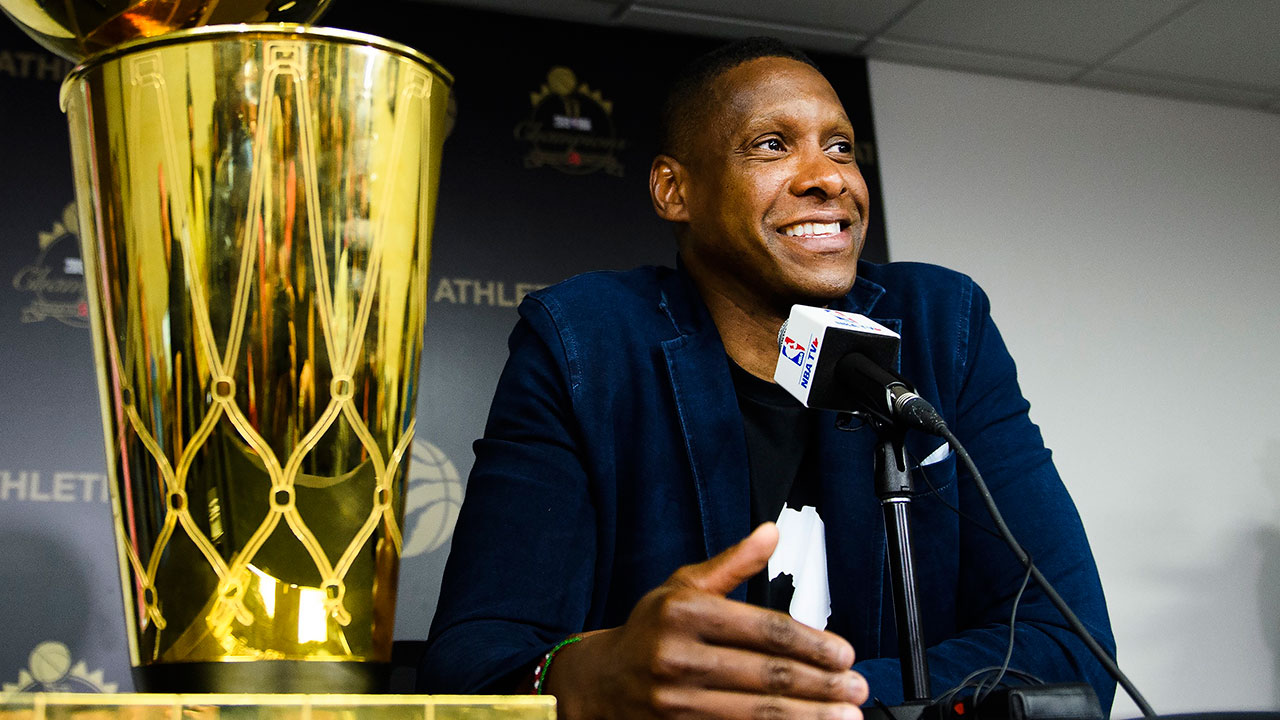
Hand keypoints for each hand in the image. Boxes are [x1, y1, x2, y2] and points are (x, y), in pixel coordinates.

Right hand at [545, 523, 867, 719]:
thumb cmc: (649, 631)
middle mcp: (677, 656)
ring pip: (756, 712)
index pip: (764, 629)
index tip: (844, 654)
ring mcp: (675, 701)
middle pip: (766, 674)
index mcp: (685, 612)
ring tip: (843, 718)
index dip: (811, 644)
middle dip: (820, 684)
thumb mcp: (682, 587)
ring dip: (807, 717)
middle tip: (854, 689)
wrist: (599, 683)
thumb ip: (733, 564)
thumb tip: (771, 533)